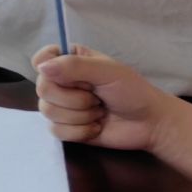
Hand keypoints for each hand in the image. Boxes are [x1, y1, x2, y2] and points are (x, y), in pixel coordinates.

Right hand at [33, 44, 169, 151]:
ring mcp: (63, 106)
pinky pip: (56, 131)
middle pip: (43, 88)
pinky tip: (96, 127)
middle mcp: (62, 82)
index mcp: (69, 61)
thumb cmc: (132, 91)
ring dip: (79, 115)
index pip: (40, 59)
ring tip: (99, 112)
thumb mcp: (107, 71)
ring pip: (48, 111)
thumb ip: (74, 66)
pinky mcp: (67, 128)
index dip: (47, 68)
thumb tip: (41, 69)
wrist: (150, 124)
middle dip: (73, 98)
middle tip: (96, 97)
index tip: (68, 74)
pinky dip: (79, 131)